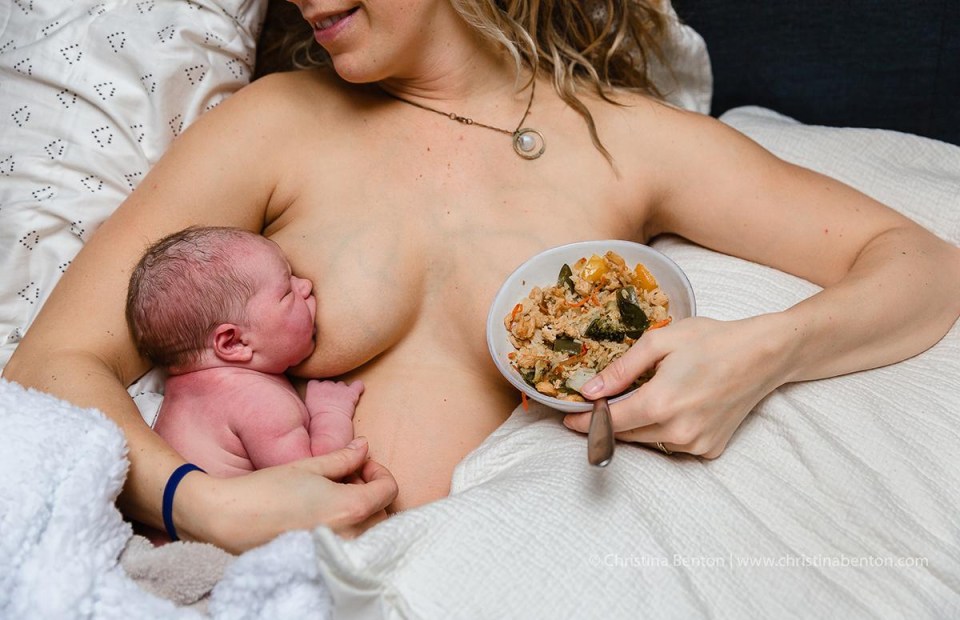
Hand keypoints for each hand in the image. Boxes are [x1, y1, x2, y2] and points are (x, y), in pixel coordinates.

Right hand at [180, 436, 396, 552]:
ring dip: (362, 512)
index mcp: (351, 507)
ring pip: (370, 532)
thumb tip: (364, 447)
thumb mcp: (309, 467)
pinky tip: (325, 515)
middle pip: (383, 513)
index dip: (378, 472)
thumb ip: (343, 458)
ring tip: (335, 495)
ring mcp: (336, 552)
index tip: (360, 465)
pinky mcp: (322, 561)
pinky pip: (351, 545)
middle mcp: (351, 535)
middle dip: (372, 492)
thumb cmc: (268, 489)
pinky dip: (349, 530)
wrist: (229, 519)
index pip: (389, 490)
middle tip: (348, 477)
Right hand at [305, 379, 363, 416]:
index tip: (320, 397)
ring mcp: (340, 387)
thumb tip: (315, 401)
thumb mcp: (307, 407)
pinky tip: (357, 392)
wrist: (329, 422)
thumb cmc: (317, 419)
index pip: (315, 382)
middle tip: (331, 403)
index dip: (318, 388)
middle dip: (331, 391)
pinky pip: (358, 385)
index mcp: (314, 387)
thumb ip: (311, 399)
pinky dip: (359, 388)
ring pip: (342, 385)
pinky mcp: (351, 392)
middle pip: (330, 383)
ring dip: (343, 391)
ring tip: (342, 403)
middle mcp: (326, 384)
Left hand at [562, 316, 786, 457]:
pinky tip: (673, 406)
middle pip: (625, 435)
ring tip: (641, 398)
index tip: (567, 417)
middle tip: (598, 403)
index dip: (583, 421)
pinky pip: (672, 444)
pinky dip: (662, 430)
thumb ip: (621, 370)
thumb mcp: (660, 342)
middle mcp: (677, 431)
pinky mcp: (709, 449)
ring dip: (635, 426)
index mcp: (661, 403)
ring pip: (648, 441)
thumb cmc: (711, 340)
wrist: (762, 355)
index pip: (608, 422)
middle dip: (607, 422)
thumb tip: (590, 391)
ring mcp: (695, 444)